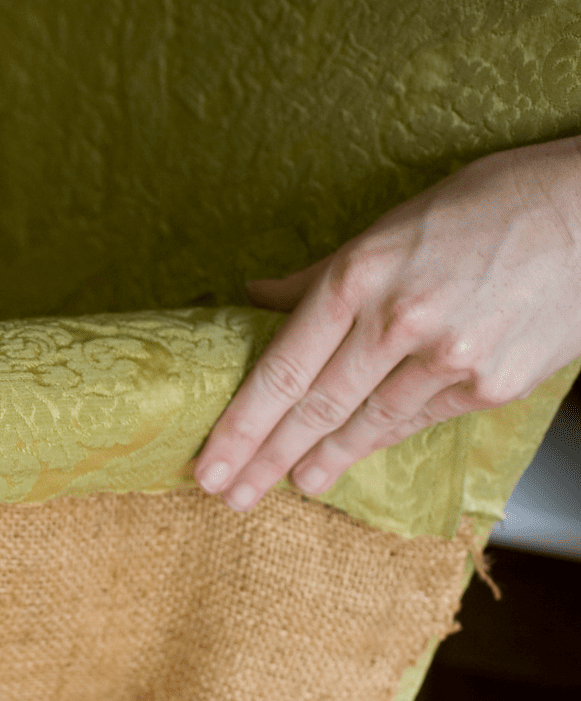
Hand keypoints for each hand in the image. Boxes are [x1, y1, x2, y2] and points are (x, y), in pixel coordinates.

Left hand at [194, 136, 580, 511]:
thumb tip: (257, 298)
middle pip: (313, 408)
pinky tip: (352, 456)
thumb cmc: (491, 205)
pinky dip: (380, 439)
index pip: (281, 369)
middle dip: (263, 460)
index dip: (239, 425)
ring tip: (289, 486)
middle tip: (227, 495)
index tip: (208, 462)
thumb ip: (322, 273)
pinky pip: (420, 419)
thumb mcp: (392, 224)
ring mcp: (450, 359)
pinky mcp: (493, 384)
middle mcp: (399, 321)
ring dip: (321, 461)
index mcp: (359, 276)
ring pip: (366, 424)